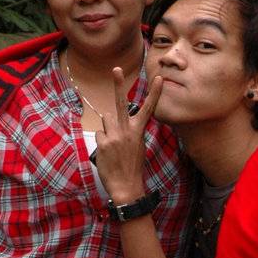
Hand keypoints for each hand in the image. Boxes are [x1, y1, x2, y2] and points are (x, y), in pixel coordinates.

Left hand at [93, 68, 163, 206]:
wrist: (127, 187)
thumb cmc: (132, 168)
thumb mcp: (137, 147)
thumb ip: (129, 131)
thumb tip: (114, 120)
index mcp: (138, 132)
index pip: (148, 109)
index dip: (154, 93)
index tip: (159, 78)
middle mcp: (127, 131)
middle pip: (121, 103)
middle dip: (118, 85)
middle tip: (116, 69)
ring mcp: (114, 136)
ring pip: (106, 120)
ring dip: (108, 128)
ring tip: (113, 145)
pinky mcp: (103, 143)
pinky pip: (99, 134)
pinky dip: (101, 142)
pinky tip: (107, 154)